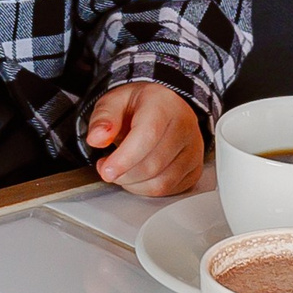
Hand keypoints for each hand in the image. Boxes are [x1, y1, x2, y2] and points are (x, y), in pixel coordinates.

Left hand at [82, 81, 205, 194]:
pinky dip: (146, 189)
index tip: (106, 169)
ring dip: (133, 184)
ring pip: (162, 182)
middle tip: (107, 168)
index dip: (124, 158)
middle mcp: (184, 126)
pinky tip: (137, 176)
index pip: (148, 136)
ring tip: (121, 171)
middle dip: (124, 174)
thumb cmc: (139, 106)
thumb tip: (97, 138)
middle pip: (154, 164)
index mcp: (164, 105)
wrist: (163, 108)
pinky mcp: (194, 168)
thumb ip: (103, 119)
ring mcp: (193, 149)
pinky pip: (169, 189)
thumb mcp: (113, 102)